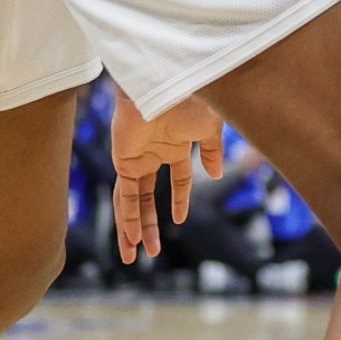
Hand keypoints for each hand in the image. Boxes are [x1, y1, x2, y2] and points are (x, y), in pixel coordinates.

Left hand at [111, 94, 224, 262]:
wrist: (164, 84)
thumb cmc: (190, 98)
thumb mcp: (211, 128)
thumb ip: (212, 152)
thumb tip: (216, 175)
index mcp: (176, 145)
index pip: (178, 179)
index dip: (180, 199)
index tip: (180, 220)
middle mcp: (154, 154)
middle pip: (148, 198)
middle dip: (150, 224)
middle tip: (153, 250)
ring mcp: (137, 159)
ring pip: (133, 201)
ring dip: (135, 228)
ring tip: (136, 255)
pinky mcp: (124, 161)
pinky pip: (124, 196)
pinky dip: (127, 217)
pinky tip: (131, 237)